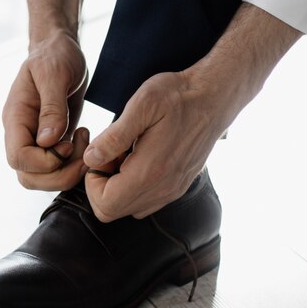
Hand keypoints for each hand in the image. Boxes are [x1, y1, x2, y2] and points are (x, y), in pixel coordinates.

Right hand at [3, 30, 90, 190]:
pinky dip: (73, 164)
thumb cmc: (56, 55)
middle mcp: (21, 132)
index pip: (18, 157)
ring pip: (41, 177)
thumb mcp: (55, 74)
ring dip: (67, 171)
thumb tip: (48, 141)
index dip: (45, 161)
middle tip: (82, 153)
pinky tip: (86, 140)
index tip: (67, 142)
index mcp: (15, 117)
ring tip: (85, 145)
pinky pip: (57, 167)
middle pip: (27, 176)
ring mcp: (35, 138)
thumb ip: (52, 108)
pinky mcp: (51, 140)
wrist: (60, 48)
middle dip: (58, 174)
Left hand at [81, 3, 300, 220]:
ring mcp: (172, 190)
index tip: (99, 155)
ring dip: (117, 186)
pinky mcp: (178, 185)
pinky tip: (137, 157)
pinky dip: (133, 186)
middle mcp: (162, 189)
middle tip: (109, 154)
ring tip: (123, 154)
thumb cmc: (178, 96)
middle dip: (101, 185)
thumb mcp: (142, 106)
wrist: (215, 97)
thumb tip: (91, 159)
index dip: (91, 182)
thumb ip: (114, 137)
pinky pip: (146, 201)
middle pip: (113, 211)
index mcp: (150, 172)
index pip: (104, 204)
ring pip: (129, 208)